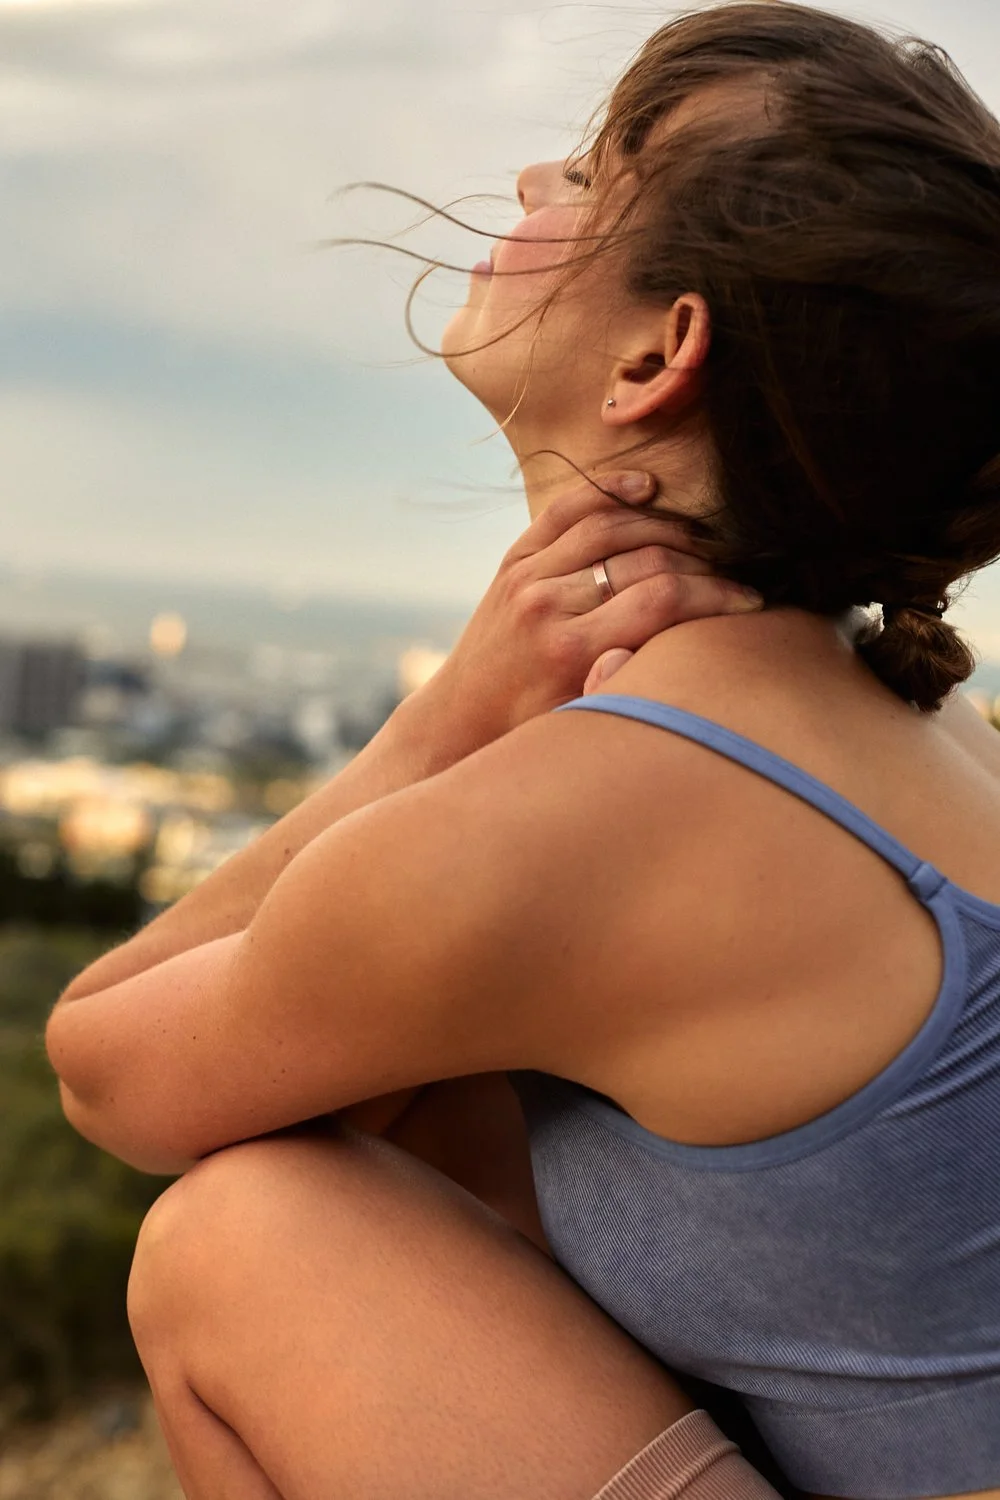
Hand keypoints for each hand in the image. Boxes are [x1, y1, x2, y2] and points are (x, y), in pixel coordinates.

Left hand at [411, 471, 761, 747]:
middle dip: (704, 565)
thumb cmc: (536, 731)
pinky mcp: (514, 558)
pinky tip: (647, 490)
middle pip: (646, 559)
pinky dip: (609, 491)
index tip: (754, 602)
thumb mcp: (588, 723)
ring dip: (666, 526)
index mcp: (570, 649)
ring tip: (704, 543)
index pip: (664, 600)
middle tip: (738, 574)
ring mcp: (526, 575)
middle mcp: (546, 603)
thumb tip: (688, 650)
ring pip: (611, 525)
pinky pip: (567, 509)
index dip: (719, 596)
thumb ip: (632, 684)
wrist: (463, 718)